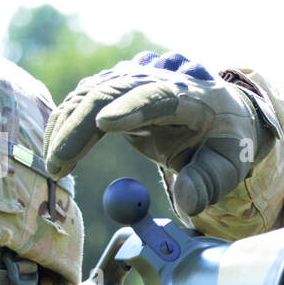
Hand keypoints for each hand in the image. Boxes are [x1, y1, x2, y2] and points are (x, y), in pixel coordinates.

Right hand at [44, 51, 271, 215]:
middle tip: (59, 168)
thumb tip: (185, 205)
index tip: (106, 124)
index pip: (159, 96)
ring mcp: (132, 80)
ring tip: (55, 169)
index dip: (132, 107)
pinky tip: (54, 151)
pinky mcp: (115, 90)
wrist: (222, 113)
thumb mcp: (229, 164)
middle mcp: (156, 79)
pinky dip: (64, 124)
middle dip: (80, 128)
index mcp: (191, 95)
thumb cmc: (227, 140)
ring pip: (90, 95)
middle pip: (112, 92)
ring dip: (66, 129)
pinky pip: (82, 101)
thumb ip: (208, 183)